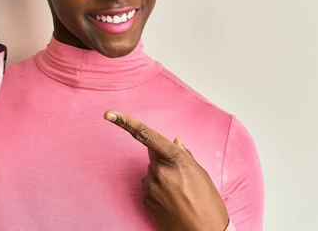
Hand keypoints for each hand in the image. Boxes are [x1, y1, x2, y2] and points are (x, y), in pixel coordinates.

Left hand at [104, 111, 229, 230]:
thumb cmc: (208, 204)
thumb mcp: (201, 173)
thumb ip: (184, 155)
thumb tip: (175, 141)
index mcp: (174, 158)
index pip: (145, 134)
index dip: (125, 122)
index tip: (109, 114)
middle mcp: (158, 170)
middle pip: (153, 156)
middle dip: (163, 162)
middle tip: (182, 179)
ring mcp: (150, 186)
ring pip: (152, 173)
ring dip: (162, 177)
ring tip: (181, 193)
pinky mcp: (145, 200)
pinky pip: (149, 187)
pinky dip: (159, 190)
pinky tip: (173, 200)